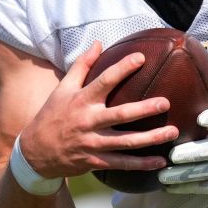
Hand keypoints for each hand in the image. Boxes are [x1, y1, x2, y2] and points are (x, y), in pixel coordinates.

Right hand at [18, 41, 179, 178]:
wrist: (35, 152)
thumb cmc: (52, 115)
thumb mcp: (63, 88)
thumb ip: (82, 65)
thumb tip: (98, 43)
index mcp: (82, 100)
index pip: (104, 81)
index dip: (123, 68)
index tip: (141, 58)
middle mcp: (89, 122)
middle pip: (120, 115)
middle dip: (144, 109)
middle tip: (166, 102)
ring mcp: (93, 143)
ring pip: (126, 142)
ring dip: (151, 138)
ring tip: (172, 132)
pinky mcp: (96, 161)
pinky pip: (122, 164)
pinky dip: (142, 164)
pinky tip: (160, 161)